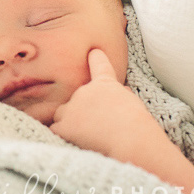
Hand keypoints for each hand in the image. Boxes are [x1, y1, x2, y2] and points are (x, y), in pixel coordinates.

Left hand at [51, 49, 167, 161]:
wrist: (129, 137)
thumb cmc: (137, 123)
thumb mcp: (133, 104)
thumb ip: (123, 96)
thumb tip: (123, 91)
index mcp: (105, 83)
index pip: (99, 64)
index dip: (95, 57)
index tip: (93, 52)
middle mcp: (85, 90)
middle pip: (76, 97)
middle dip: (82, 108)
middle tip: (98, 125)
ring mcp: (73, 106)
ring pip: (62, 113)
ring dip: (69, 120)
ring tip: (84, 134)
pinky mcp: (65, 125)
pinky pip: (55, 128)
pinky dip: (62, 134)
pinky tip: (72, 141)